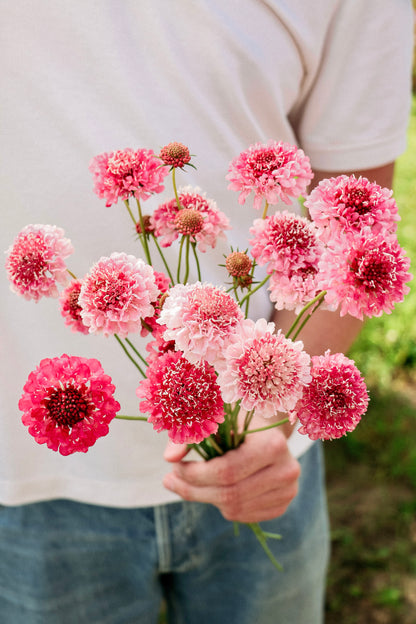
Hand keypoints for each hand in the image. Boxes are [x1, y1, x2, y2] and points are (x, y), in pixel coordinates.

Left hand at [163, 424, 300, 522]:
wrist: (268, 428)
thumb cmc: (236, 420)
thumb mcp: (214, 419)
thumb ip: (189, 435)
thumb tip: (169, 458)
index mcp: (272, 444)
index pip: (226, 471)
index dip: (194, 474)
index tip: (174, 468)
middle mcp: (286, 470)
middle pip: (229, 494)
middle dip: (193, 490)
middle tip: (170, 480)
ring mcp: (288, 490)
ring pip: (234, 508)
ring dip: (205, 498)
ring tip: (188, 483)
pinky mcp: (282, 504)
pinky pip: (243, 515)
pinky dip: (221, 505)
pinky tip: (212, 489)